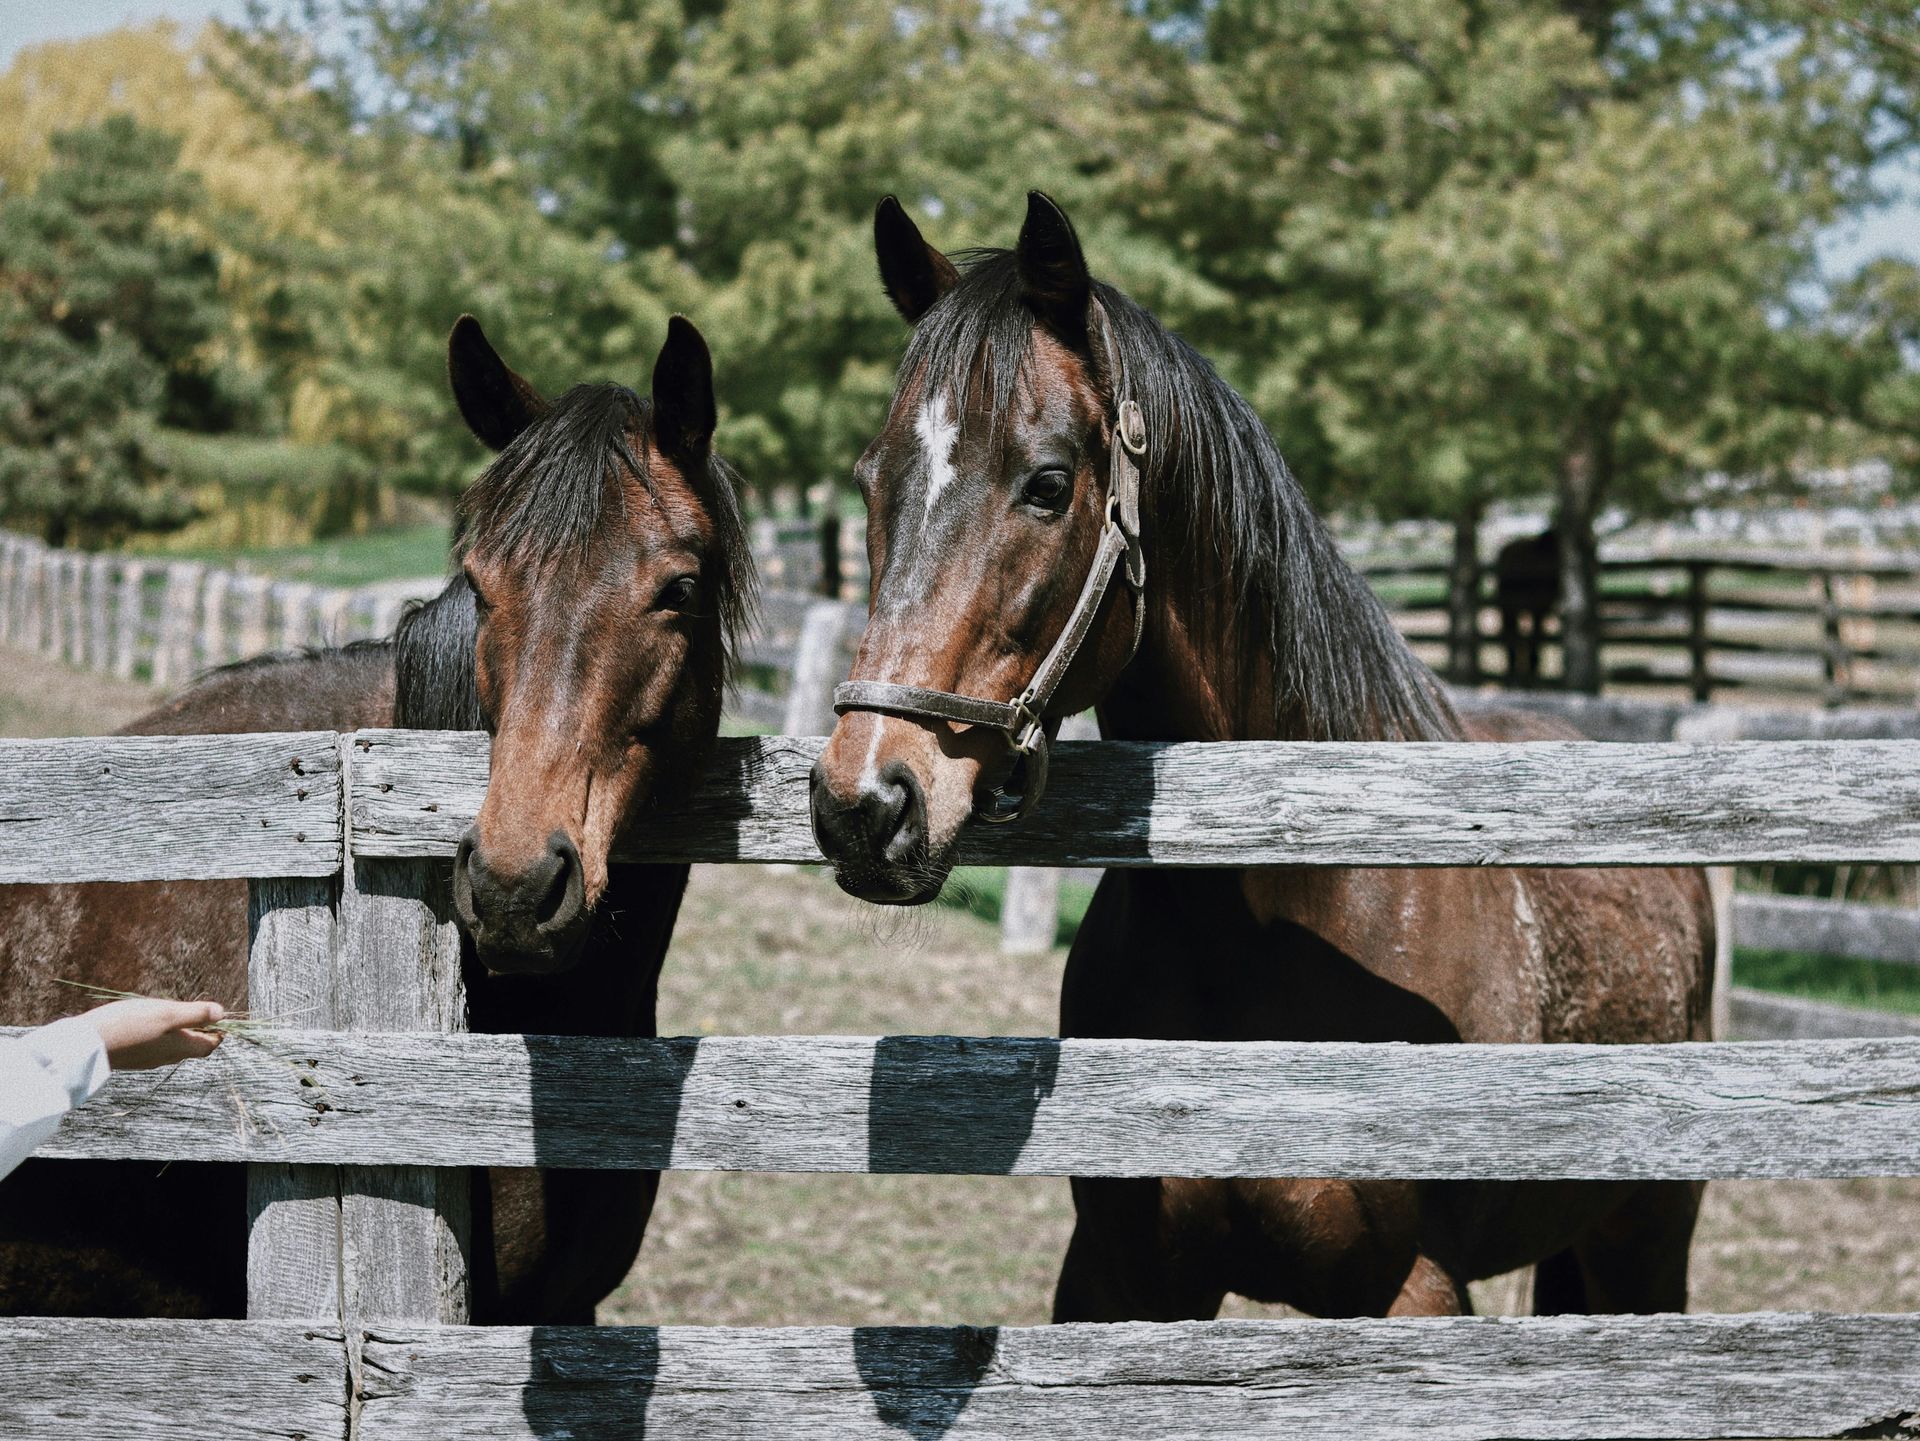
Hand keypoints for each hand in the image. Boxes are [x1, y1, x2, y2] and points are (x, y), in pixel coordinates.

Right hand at [84, 998, 225, 1070]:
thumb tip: (222, 1013)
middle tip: (200, 1018)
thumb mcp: (167, 1013)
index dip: (217, 1035)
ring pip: (171, 1050)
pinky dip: (159, 1038)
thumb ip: (195, 1013)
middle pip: (190, 1049)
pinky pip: (152, 1049)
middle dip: (199, 1034)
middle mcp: (165, 1058)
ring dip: (178, 1035)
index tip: (219, 1022)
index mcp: (179, 1047)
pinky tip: (149, 1027)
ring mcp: (146, 1060)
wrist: (87, 1045)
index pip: (208, 1047)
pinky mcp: (130, 1058)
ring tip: (175, 1019)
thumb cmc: (129, 1026)